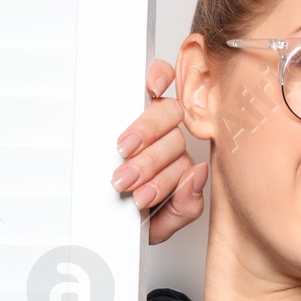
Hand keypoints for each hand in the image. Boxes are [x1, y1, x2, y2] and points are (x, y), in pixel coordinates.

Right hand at [111, 57, 206, 242]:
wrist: (102, 208)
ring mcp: (156, 120)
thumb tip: (197, 175)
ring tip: (123, 153)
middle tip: (126, 179)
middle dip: (149, 164)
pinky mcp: (138, 97)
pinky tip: (152, 87)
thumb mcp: (157, 223)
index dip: (165, 179)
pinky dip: (160, 78)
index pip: (184, 165)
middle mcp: (171, 144)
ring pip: (165, 115)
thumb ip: (184, 206)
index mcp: (178, 170)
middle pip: (173, 140)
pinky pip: (161, 79)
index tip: (142, 196)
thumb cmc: (130, 210)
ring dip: (144, 135)